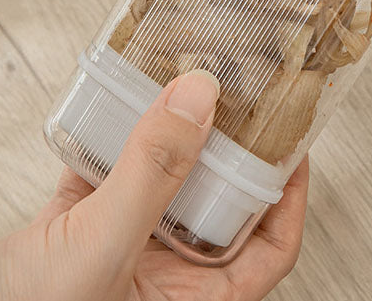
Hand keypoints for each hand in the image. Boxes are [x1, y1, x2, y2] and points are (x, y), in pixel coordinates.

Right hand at [0, 71, 309, 300]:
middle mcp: (160, 273)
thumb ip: (154, 171)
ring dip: (173, 138)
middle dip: (230, 152)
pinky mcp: (78, 225)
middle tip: (241, 101)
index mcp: (187, 299)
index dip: (288, 199)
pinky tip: (122, 104)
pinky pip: (112, 172)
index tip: (294, 147)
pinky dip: (118, 137)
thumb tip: (202, 98)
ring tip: (187, 91)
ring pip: (165, 183)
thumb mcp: (103, 246)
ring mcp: (119, 246)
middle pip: (217, 205)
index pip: (268, 251)